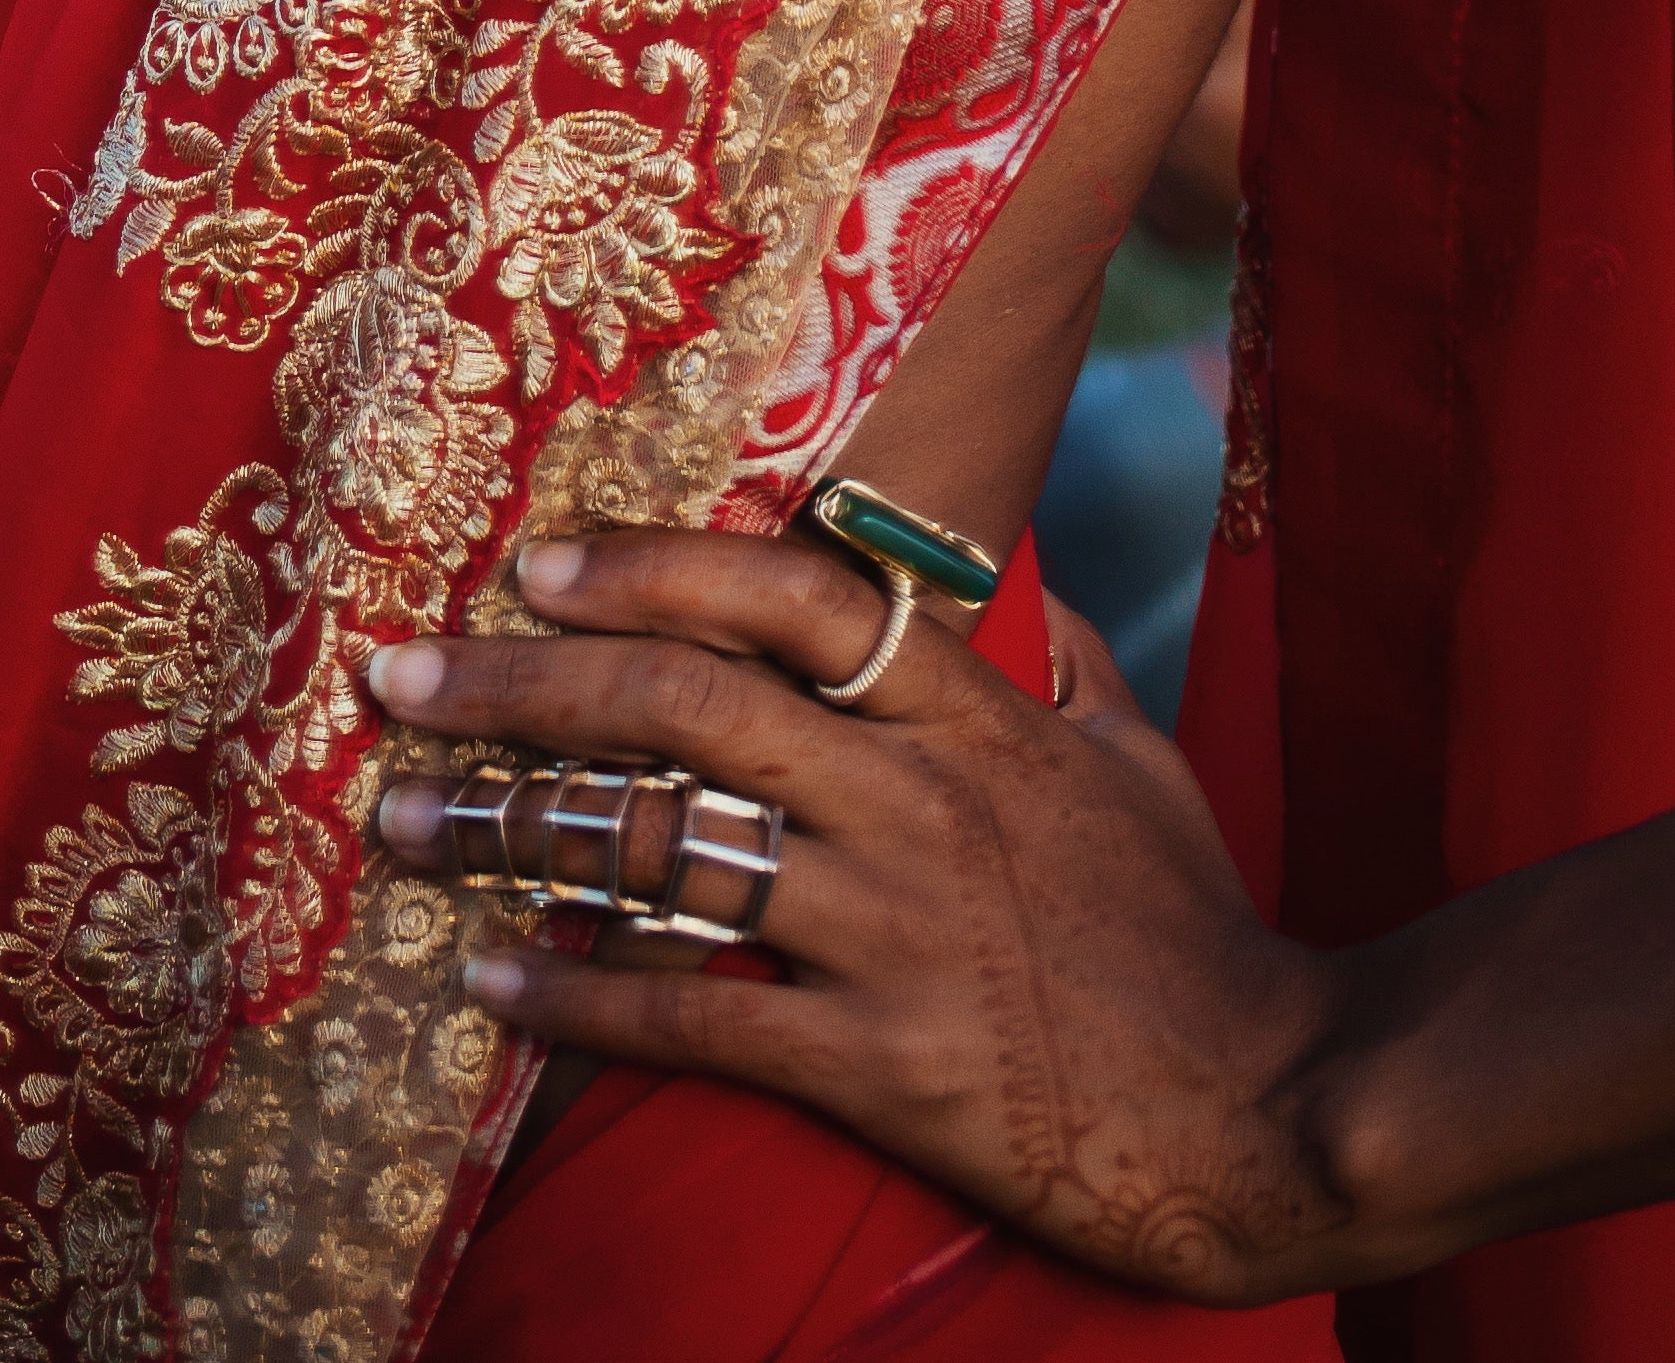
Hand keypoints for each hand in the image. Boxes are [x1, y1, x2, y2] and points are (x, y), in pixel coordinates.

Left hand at [367, 526, 1355, 1308]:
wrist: (1269, 1110)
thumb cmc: (1202, 931)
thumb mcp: (1139, 759)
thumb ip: (1060, 656)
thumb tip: (1013, 578)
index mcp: (972, 715)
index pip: (789, 595)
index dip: (652, 570)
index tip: (537, 563)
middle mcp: (914, 802)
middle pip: (688, 706)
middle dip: (527, 684)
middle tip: (405, 680)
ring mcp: (893, 931)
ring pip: (666, 854)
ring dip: (516, 833)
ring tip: (405, 827)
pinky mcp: (881, 1062)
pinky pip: (696, 1016)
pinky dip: (582, 997)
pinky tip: (499, 982)